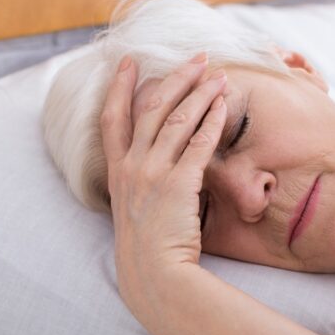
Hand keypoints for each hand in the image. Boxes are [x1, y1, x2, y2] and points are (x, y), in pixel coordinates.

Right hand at [100, 53, 227, 301]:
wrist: (153, 276)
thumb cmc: (148, 249)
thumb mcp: (133, 210)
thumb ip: (140, 183)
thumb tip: (161, 166)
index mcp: (117, 172)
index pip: (112, 118)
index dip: (119, 87)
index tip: (127, 63)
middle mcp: (131, 167)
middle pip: (151, 107)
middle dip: (176, 77)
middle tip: (197, 58)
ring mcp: (152, 174)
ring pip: (177, 119)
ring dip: (200, 92)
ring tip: (219, 75)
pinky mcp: (177, 184)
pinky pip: (198, 144)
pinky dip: (212, 121)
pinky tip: (223, 106)